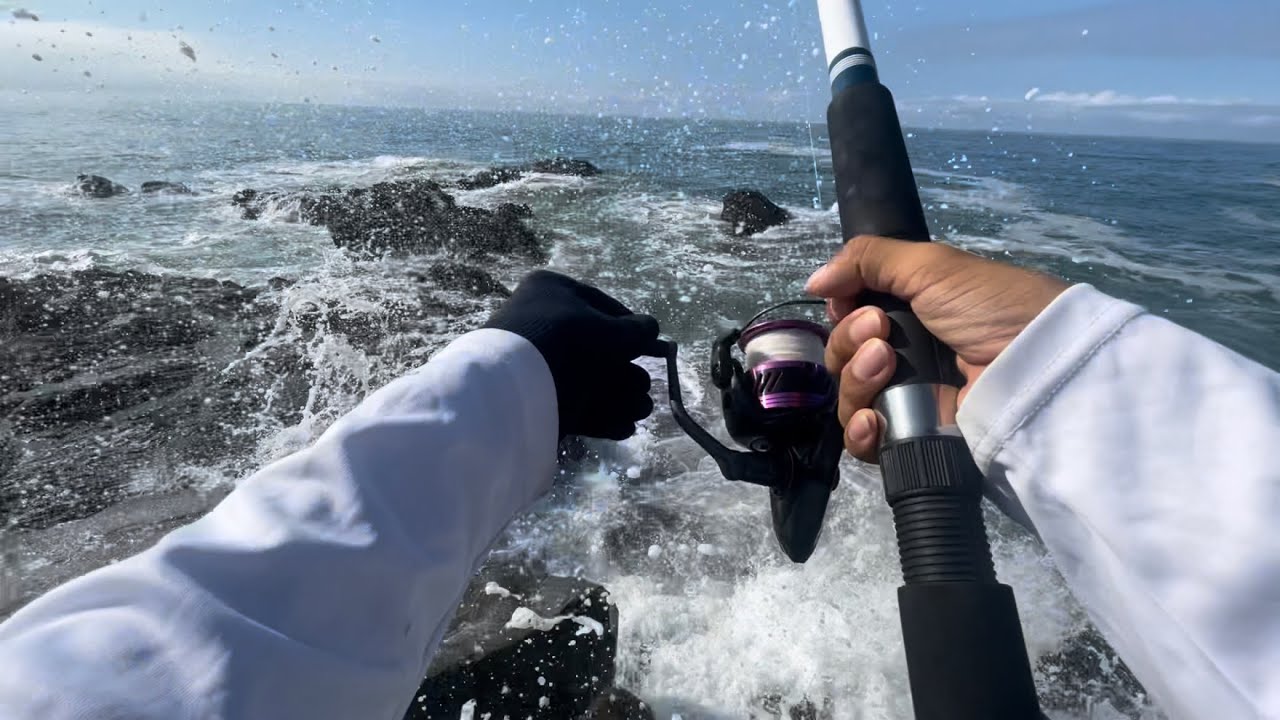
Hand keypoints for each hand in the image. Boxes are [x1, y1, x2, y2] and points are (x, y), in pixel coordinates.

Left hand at [484, 270, 660, 439]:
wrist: (517, 384)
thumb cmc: (565, 341)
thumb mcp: (608, 330)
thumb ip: (635, 329)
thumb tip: (652, 327)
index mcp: (552, 291)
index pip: (601, 306)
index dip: (631, 328)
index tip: (653, 347)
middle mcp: (542, 322)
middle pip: (595, 347)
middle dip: (626, 372)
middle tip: (646, 386)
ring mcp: (535, 361)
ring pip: (586, 378)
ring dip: (619, 396)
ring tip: (641, 410)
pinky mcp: (533, 396)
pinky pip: (572, 402)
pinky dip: (599, 414)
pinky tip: (624, 426)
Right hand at [806, 235, 1068, 461]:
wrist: (1037, 367)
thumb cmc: (990, 306)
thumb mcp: (931, 265)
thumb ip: (867, 260)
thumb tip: (813, 280)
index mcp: (908, 316)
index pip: (849, 323)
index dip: (842, 316)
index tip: (852, 305)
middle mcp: (904, 358)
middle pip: (841, 359)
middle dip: (850, 342)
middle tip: (881, 334)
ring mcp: (907, 401)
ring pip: (848, 399)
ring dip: (856, 379)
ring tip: (887, 366)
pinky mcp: (914, 440)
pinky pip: (865, 443)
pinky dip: (861, 432)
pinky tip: (874, 421)